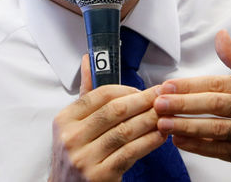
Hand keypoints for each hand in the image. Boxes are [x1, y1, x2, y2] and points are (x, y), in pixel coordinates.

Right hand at [49, 55, 166, 181]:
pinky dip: (149, 142)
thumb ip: (85, 94)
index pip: (100, 95)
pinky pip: (131, 153)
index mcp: (64, 119)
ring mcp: (85, 158)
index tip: (144, 90)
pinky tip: (160, 136)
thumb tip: (88, 61)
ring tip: (166, 114)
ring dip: (150, 121)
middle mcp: (71, 137)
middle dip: (143, 101)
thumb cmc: (74, 155)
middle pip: (115, 111)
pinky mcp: (100, 176)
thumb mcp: (72, 124)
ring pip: (125, 131)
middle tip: (162, 96)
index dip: (126, 90)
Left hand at [153, 30, 230, 181]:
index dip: (191, 86)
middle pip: (218, 105)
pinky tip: (181, 143)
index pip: (220, 84)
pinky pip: (223, 151)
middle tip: (159, 104)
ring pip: (219, 130)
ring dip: (188, 127)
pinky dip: (200, 147)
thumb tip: (221, 35)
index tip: (167, 86)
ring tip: (164, 125)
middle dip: (185, 104)